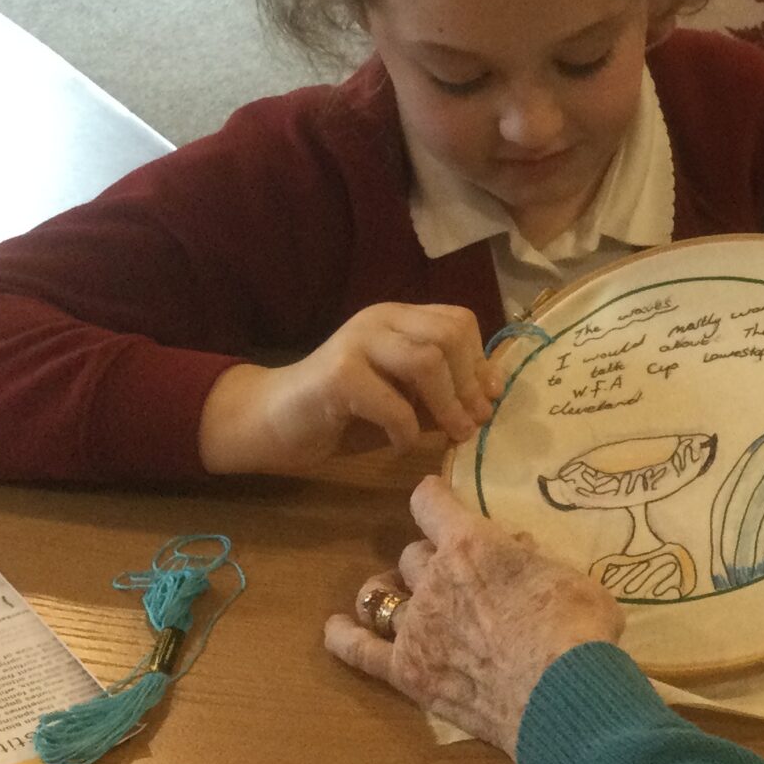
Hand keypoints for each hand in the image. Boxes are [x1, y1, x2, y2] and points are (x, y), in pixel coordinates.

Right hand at [198, 303, 494, 474]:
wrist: (273, 422)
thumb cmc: (342, 414)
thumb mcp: (402, 400)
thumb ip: (438, 394)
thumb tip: (486, 402)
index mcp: (398, 319)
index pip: (457, 321)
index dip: (481, 362)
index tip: (490, 399)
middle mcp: (380, 320)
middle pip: (448, 335)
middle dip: (469, 383)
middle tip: (473, 422)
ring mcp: (356, 343)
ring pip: (426, 361)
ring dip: (448, 406)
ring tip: (451, 434)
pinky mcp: (338, 375)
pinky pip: (393, 402)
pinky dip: (406, 430)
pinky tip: (400, 445)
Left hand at [324, 478, 622, 753]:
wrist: (561, 692)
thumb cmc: (578, 627)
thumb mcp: (571, 577)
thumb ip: (538, 563)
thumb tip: (519, 552)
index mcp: (473, 545)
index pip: (431, 503)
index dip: (432, 497)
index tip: (435, 497)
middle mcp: (434, 578)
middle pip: (412, 554)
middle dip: (430, 559)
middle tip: (454, 575)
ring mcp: (415, 626)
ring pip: (382, 595)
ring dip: (389, 591)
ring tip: (395, 595)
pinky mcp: (408, 672)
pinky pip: (362, 652)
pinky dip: (345, 639)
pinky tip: (334, 631)